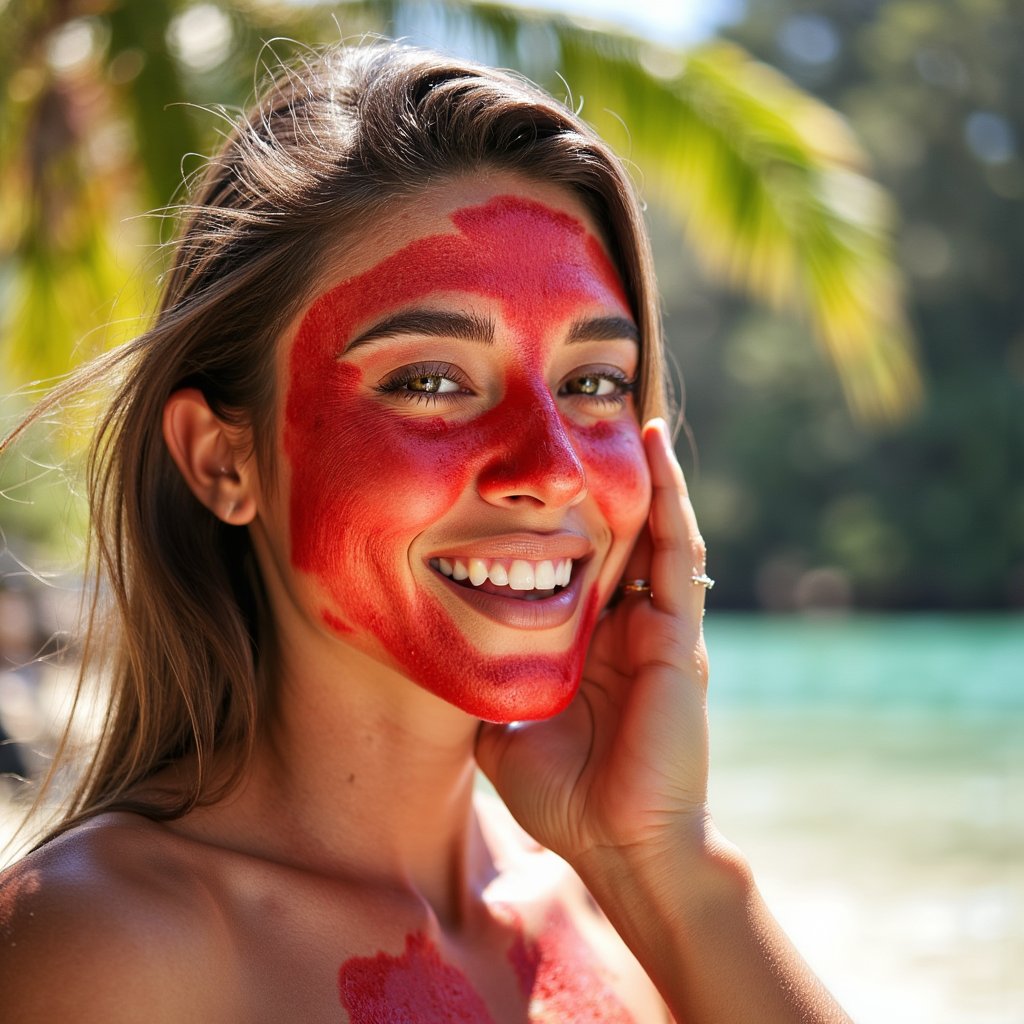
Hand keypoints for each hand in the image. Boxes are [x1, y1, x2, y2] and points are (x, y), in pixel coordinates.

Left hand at [475, 418, 712, 865]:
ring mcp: (659, 628)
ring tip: (631, 419)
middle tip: (588, 428)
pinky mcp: (679, 635)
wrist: (621, 845)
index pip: (586, 568)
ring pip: (657, 534)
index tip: (541, 482)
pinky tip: (656, 454)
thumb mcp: (507, 730)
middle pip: (623, 540)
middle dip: (610, 488)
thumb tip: (443, 663)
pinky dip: (670, 501)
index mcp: (593, 648)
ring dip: (648, 478)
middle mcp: (629, 630)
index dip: (570, 524)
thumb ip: (489, 689)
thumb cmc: (568, 797)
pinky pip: (676, 553)